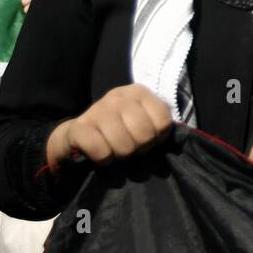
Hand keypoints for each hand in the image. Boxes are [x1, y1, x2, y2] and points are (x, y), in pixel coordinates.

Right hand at [45, 84, 173, 168]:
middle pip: (144, 135)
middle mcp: (118, 96)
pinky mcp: (79, 127)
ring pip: (124, 146)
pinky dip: (103, 159)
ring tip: (115, 149)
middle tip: (130, 146)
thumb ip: (158, 125)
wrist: (78, 135)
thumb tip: (174, 143)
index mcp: (139, 92)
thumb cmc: (118, 130)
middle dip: (139, 148)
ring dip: (120, 155)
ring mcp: (97, 109)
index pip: (163, 122)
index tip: (148, 138)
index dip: (158, 138)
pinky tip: (100, 152)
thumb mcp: (142, 120)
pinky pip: (102, 152)